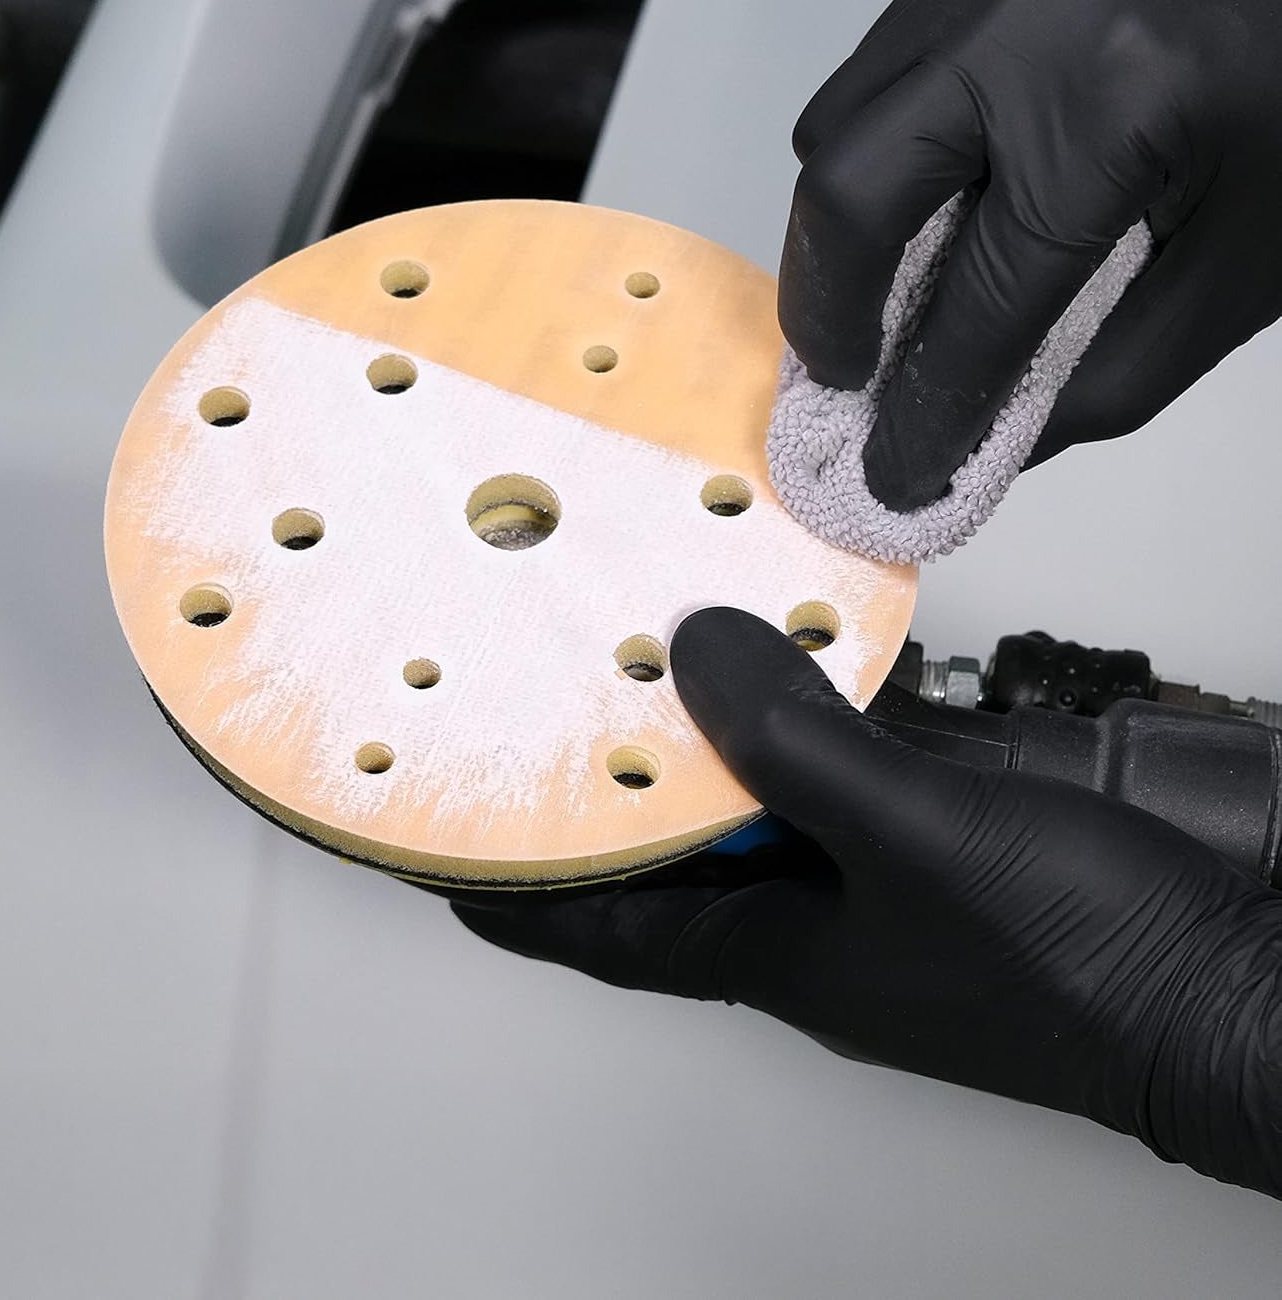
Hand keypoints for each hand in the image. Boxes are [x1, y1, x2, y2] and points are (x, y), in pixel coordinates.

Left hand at [454, 608, 1281, 1197]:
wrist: (1237, 997)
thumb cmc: (1088, 972)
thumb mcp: (920, 841)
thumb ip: (799, 748)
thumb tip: (693, 655)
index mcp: (773, 953)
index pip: (598, 928)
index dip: (512, 886)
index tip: (434, 843)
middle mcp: (809, 914)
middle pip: (670, 845)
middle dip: (609, 775)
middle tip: (544, 694)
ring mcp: (875, 871)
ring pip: (759, 790)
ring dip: (713, 727)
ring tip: (657, 643)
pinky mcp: (941, 830)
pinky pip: (850, 757)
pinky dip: (819, 703)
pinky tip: (807, 639)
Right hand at [779, 0, 1281, 509]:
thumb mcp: (1243, 267)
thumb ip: (1113, 374)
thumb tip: (981, 443)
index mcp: (1121, 113)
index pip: (981, 300)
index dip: (927, 407)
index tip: (894, 471)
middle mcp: (1026, 27)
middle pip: (851, 192)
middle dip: (826, 313)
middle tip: (845, 376)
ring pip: (832, 129)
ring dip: (836, 236)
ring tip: (873, 297)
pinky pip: (867, 77)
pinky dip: (868, 161)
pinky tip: (914, 203)